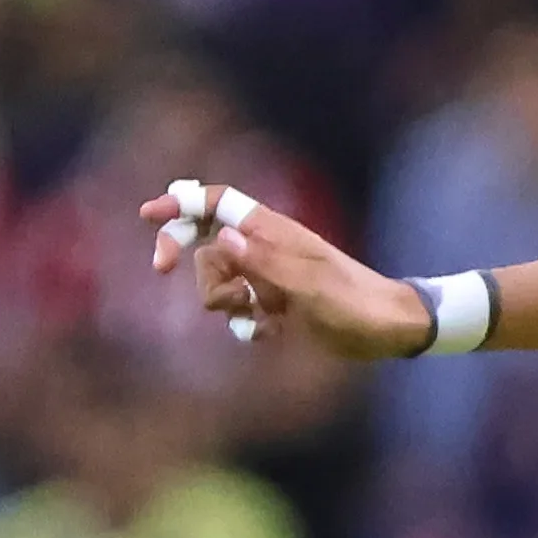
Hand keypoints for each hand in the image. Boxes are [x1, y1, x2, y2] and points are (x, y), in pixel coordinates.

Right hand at [141, 178, 415, 356]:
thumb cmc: (354, 304)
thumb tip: (222, 235)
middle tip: (161, 269)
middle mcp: (266, 250)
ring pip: (218, 281)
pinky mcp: (275, 306)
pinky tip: (270, 333)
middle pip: (206, 244)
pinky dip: (245, 324)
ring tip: (259, 315)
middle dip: (188, 259)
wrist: (389, 330)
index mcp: (273, 232)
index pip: (218, 204)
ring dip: (224, 302)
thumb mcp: (308, 286)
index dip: (182, 204)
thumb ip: (263, 262)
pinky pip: (239, 312)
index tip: (148, 216)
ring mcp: (269, 278)